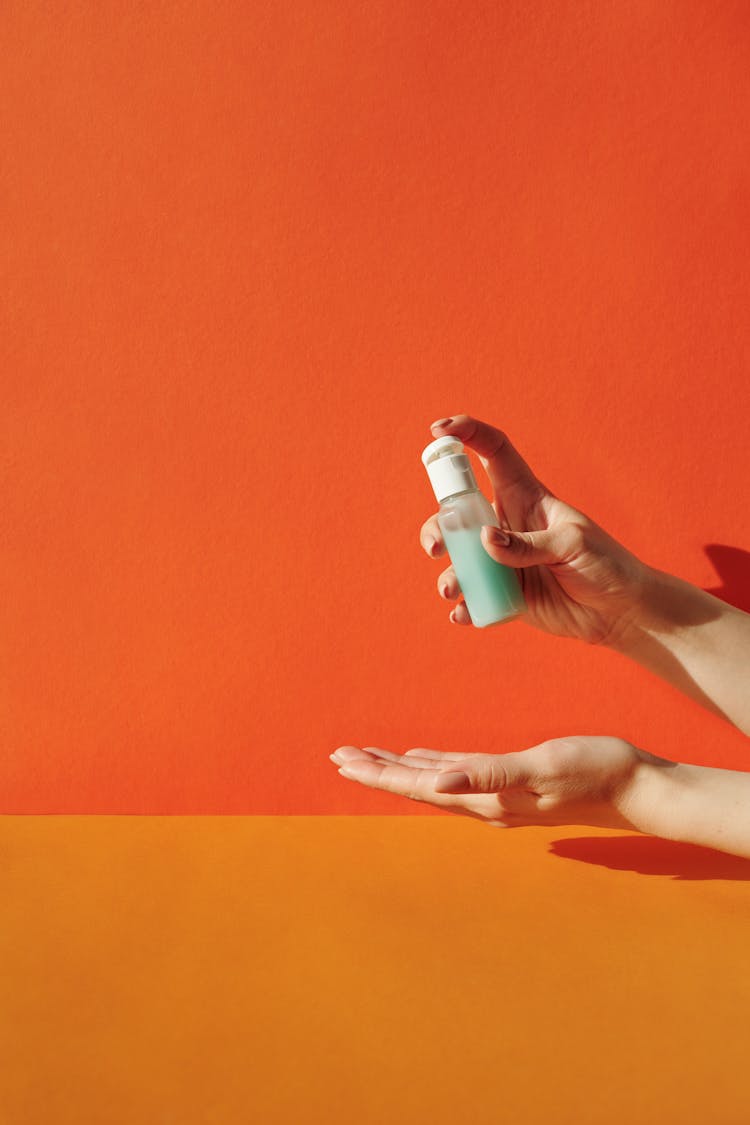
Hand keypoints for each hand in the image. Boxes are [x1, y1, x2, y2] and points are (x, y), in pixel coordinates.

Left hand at [330, 737, 667, 830]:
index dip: (378, 773)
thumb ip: (490, 775)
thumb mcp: (542, 766)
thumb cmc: (593, 771)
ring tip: (367, 758)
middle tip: (338, 757)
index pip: (418, 785)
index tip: (342, 761)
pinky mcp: (512, 784)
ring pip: (435, 781)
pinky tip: (423, 760)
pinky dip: (433, 766)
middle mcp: (484, 802)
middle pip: (417, 785)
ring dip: (399, 769)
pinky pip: (460, 775)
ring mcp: (498, 796)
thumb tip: (440, 785)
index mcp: (485, 797)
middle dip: (376, 772)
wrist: (635, 788)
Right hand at [421, 414, 649, 645]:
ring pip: (458, 558)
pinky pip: (472, 599)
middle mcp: (506, 525)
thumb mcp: (572, 543)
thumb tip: (485, 540)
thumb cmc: (606, 564)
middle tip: (436, 547)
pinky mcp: (503, 594)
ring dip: (448, 574)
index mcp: (525, 496)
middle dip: (437, 526)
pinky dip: (463, 607)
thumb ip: (528, 544)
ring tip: (454, 590)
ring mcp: (501, 561)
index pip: (492, 453)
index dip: (466, 433)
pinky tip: (464, 614)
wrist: (620, 610)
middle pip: (457, 512)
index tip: (438, 431)